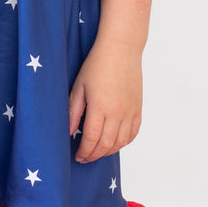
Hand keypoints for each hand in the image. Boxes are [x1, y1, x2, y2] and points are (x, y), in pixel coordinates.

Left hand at [69, 40, 142, 162]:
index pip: (92, 139)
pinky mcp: (138, 108)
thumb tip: (69, 132)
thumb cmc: (97, 63)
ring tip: (97, 152)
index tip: (78, 156)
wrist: (121, 48)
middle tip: (85, 157)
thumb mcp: (79, 85)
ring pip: (121, 142)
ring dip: (108, 151)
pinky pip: (133, 133)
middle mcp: (117, 112)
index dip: (84, 151)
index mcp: (100, 106)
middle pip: (107, 145)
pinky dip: (124, 142)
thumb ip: (74, 110)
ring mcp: (130, 111)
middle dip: (94, 155)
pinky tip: (115, 143)